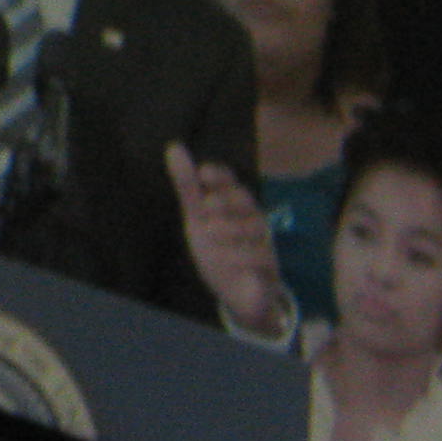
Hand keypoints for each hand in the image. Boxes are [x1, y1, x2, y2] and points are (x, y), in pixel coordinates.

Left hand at [166, 141, 291, 340]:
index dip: (219, 176)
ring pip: (256, 227)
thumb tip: (173, 147)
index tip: (203, 173)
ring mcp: (263, 243)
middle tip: (206, 206)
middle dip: (226, 200)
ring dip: (231, 229)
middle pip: (246, 200)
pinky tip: (223, 258)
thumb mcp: (198, 218)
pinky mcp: (269, 268)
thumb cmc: (218, 248)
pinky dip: (242, 256)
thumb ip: (188, 187)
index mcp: (232, 205)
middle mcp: (251, 219)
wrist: (235, 293)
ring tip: (209, 232)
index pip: (230, 182)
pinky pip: (262, 257)